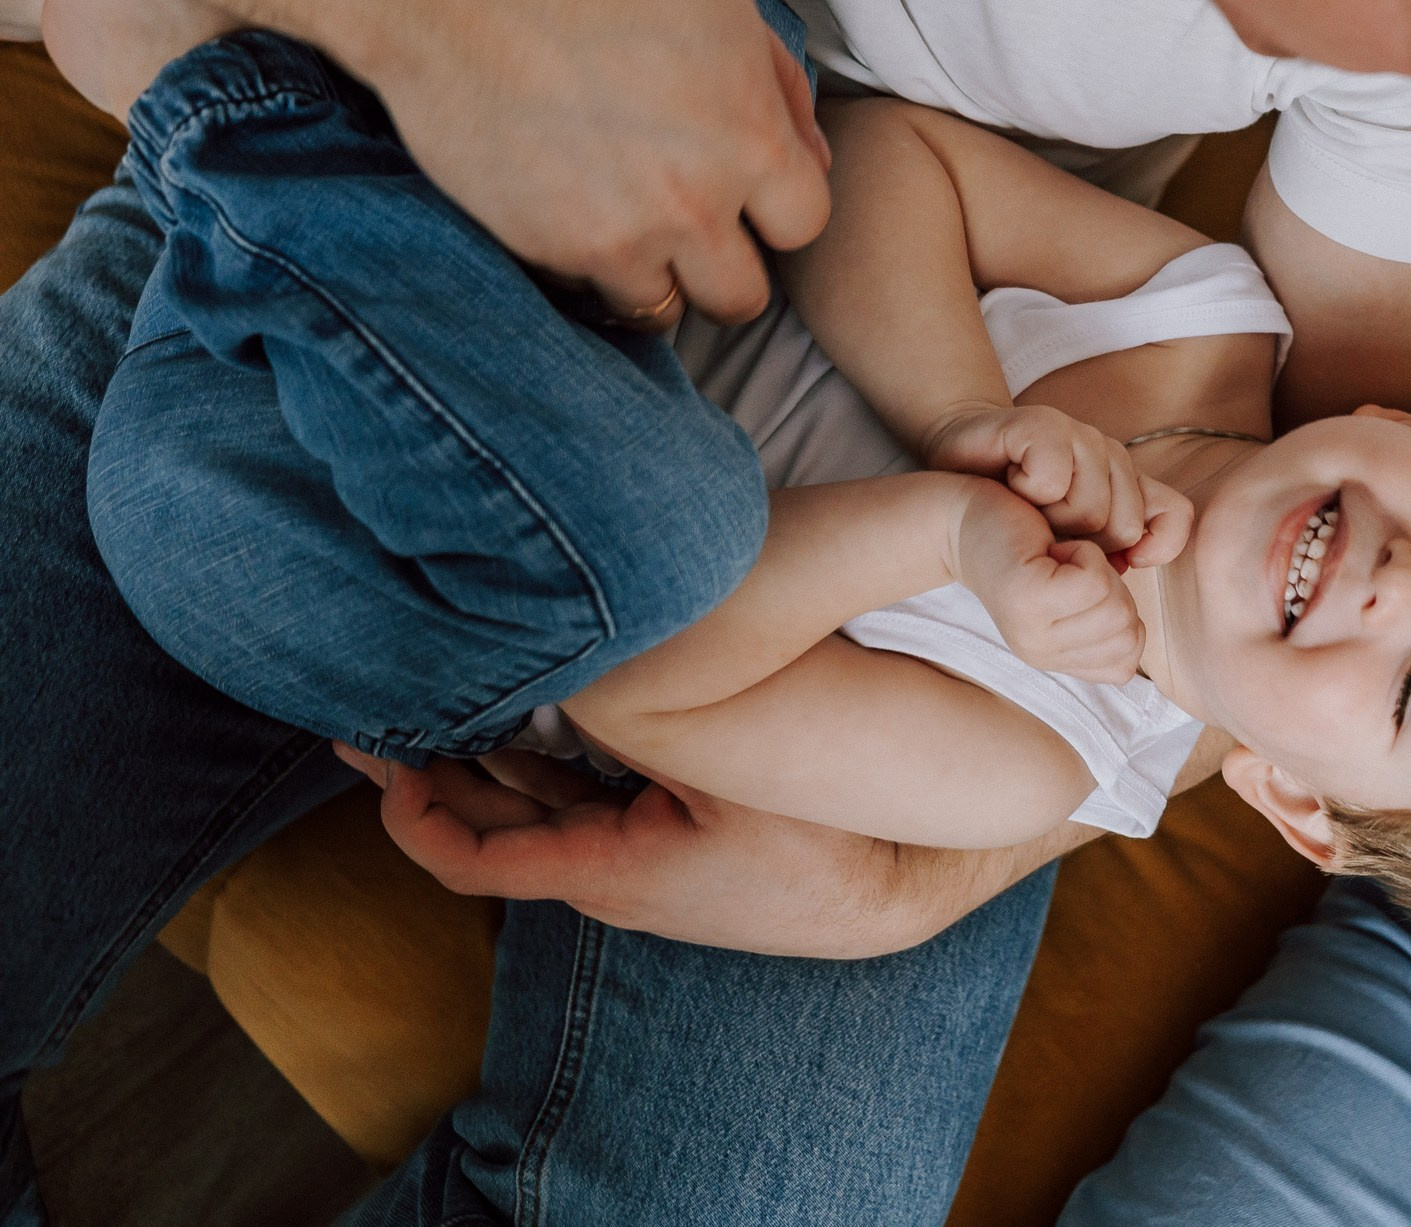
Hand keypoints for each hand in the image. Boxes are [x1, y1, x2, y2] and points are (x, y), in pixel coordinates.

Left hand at [336, 744, 981, 957]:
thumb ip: (638, 724)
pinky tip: (523, 723)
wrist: (889, 890)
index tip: (381, 755)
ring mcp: (637, 868)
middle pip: (488, 829)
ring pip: (534, 812)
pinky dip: (538, 767)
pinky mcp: (668, 848)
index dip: (409, 810)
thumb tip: (564, 672)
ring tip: (429, 713)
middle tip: (370, 720)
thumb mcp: (725, 771)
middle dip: (428, 774)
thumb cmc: (815, 841)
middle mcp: (607, 879)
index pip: (470, 858)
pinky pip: (582, 804)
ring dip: (480, 766)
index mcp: (606, 871)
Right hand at [359, 0, 833, 324]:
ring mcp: (611, 237)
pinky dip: (585, 264)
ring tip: (629, 220)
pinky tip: (568, 205)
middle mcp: (690, 205)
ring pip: (661, 310)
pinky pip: (584, 292)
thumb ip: (779, 91)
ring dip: (656, 276)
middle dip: (729, 266)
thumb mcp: (723, 4)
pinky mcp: (539, 248)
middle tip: (697, 223)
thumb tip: (809, 159)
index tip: (750, 186)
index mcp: (749, 141)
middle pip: (742, 299)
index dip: (780, 206)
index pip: (805, 226)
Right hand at [921, 402, 1190, 562]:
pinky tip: (1011, 484)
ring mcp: (1080, 434)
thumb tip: (1136, 560)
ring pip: (1090, 508)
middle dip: (1079, 549)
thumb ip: (1115, 560)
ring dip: (1047, 523)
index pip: (1174, 517)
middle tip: (1045, 530)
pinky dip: (1026, 492)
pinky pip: (1053, 478)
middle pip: (1126, 526)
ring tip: (1027, 507)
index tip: (1093, 558)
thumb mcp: (1072, 558)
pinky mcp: (1044, 423)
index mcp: (1128, 486)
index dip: (1142, 550)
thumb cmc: (1014, 525)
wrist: (952, 487)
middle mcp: (1111, 455)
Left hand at [947, 480, 1148, 682]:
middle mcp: (1041, 656)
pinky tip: (1051, 548)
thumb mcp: (1080, 592)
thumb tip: (1135, 630)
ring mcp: (1031, 635)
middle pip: (1128, 634)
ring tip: (1057, 557)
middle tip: (1066, 565)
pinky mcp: (1027, 598)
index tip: (1077, 583)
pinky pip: (1093, 580)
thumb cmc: (1036, 541)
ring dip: (1096, 567)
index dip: (1117, 609)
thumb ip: (1114, 618)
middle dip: (1111, 586)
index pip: (1127, 662)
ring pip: (1116, 608)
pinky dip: (1084, 552)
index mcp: (1055, 660)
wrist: (969, 514)